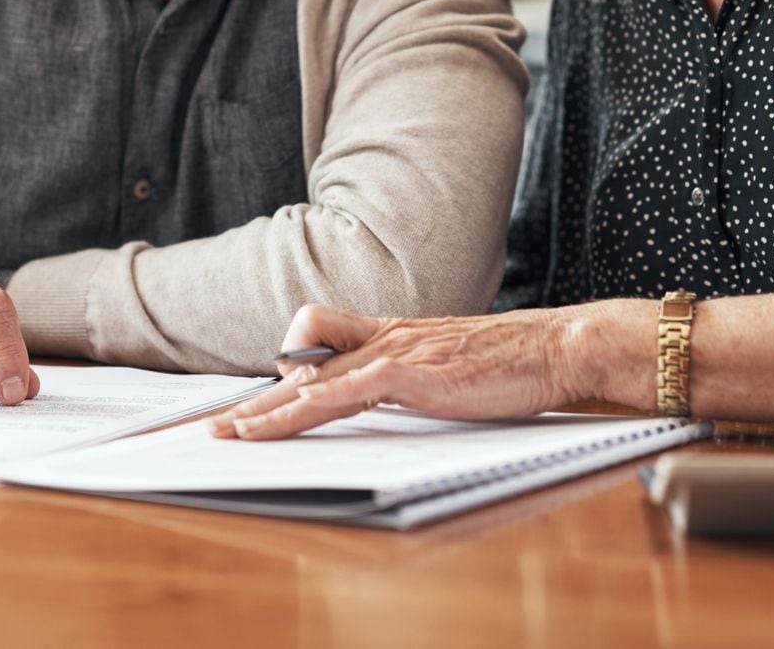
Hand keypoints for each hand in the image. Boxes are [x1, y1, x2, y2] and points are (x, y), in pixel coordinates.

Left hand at [207, 303, 579, 439]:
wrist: (554, 346)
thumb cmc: (509, 362)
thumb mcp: (447, 367)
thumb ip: (410, 379)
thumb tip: (382, 398)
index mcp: (392, 337)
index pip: (319, 349)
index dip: (282, 376)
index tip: (254, 405)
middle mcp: (385, 340)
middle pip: (302, 368)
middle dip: (259, 403)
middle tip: (219, 429)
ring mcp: (397, 353)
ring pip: (314, 380)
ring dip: (270, 410)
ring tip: (236, 435)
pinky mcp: (414, 373)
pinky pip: (349, 389)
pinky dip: (314, 405)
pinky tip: (291, 419)